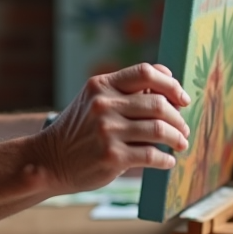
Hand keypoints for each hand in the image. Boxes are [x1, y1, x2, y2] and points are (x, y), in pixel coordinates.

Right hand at [35, 63, 190, 193]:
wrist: (49, 161)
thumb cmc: (80, 130)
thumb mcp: (94, 101)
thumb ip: (126, 91)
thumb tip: (169, 82)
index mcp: (101, 85)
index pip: (146, 72)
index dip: (171, 84)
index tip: (182, 98)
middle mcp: (104, 104)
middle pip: (158, 103)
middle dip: (178, 118)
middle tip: (184, 129)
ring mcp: (107, 131)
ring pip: (159, 129)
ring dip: (177, 139)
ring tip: (180, 144)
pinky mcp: (112, 157)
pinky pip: (152, 155)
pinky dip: (166, 159)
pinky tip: (167, 161)